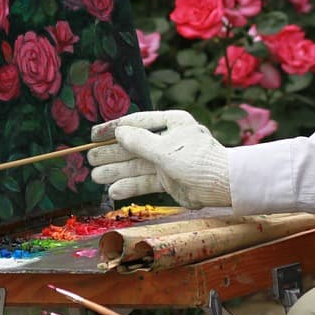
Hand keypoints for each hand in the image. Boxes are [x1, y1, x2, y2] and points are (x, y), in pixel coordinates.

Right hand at [87, 110, 230, 207]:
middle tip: (89, 159)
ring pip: (135, 165)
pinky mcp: (168, 181)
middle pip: (132, 146)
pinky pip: (144, 182)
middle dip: (111, 153)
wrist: (225, 188)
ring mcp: (167, 162)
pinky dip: (129, 186)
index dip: (113, 129)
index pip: (136, 123)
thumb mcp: (166, 149)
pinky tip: (113, 191)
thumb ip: (140, 142)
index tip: (94, 135)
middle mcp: (167, 141)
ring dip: (116, 171)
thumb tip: (119, 132)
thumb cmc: (199, 161)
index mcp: (171, 124)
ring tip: (95, 176)